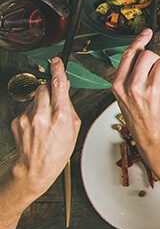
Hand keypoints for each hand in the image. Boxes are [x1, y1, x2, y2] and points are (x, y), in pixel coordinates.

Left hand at [9, 58, 79, 202]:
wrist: (36, 167)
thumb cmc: (58, 150)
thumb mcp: (73, 127)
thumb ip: (69, 106)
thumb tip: (64, 90)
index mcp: (60, 116)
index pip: (58, 84)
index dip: (57, 69)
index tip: (56, 60)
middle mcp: (42, 115)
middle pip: (44, 88)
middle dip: (49, 90)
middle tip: (54, 102)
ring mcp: (27, 118)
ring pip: (35, 98)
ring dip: (40, 103)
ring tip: (44, 120)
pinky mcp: (17, 121)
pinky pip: (26, 109)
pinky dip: (32, 114)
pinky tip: (36, 127)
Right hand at [110, 29, 159, 166]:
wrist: (153, 135)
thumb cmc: (140, 116)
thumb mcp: (124, 96)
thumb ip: (129, 75)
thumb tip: (141, 52)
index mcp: (119, 85)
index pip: (129, 55)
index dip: (139, 40)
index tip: (147, 33)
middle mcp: (133, 86)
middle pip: (148, 55)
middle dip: (154, 59)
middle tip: (154, 72)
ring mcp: (151, 88)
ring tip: (159, 85)